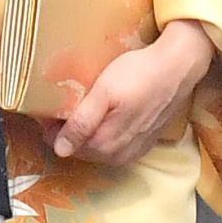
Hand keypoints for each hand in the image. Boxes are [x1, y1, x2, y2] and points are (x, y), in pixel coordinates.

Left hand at [49, 20, 212, 166]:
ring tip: (76, 111)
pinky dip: (102, 136)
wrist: (177, 68)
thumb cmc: (139, 74)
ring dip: (84, 135)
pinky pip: (115, 147)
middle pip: (82, 150)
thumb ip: (82, 123)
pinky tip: (100, 120)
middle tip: (57, 108)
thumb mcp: (104, 92)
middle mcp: (119, 154)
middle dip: (66, 133)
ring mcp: (134, 150)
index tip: (45, 111)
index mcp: (106, 143)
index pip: (66, 146)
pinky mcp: (144, 142)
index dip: (51, 129)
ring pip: (98, 150)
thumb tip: (60, 150)